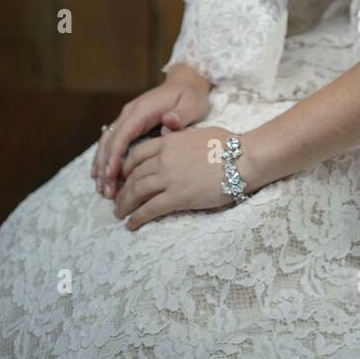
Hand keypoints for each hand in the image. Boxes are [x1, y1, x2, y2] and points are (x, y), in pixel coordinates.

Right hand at [91, 66, 211, 197]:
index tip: (111, 175)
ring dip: (102, 166)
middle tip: (106, 191)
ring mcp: (127, 118)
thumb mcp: (191, 104)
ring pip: (107, 143)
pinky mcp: (129, 125)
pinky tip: (103, 177)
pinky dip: (106, 160)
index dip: (115, 155)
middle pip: (110, 141)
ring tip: (103, 190)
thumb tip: (167, 123)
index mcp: (143, 109)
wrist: (186, 83)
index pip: (124, 133)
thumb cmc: (190, 96)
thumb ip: (180, 115)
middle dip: (105, 166)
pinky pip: (113, 143)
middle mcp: (130, 113)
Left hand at [112, 125, 263, 230]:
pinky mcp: (177, 197)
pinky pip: (149, 209)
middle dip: (122, 189)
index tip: (123, 176)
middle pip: (134, 175)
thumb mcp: (199, 135)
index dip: (126, 167)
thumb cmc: (229, 146)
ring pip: (136, 192)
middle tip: (117, 200)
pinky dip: (137, 217)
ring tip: (119, 214)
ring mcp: (169, 178)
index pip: (137, 154)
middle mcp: (164, 159)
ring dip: (124, 205)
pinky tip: (131, 224)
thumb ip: (181, 141)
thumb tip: (179, 145)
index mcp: (169, 142)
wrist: (242, 158)